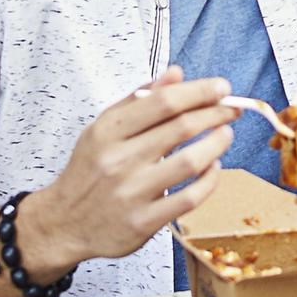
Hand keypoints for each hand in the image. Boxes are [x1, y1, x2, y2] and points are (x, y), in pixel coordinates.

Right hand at [17, 72, 237, 274]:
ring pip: (190, 162)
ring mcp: (131, 193)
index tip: (221, 87)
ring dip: (216, 144)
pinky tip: (213, 167)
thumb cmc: (90, 171)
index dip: (199, 92)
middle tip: (232, 108)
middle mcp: (118, 160)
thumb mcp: (104, 128)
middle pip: (181, 128)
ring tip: (226, 134)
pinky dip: (209, 180)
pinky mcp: (143, 222)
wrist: (64, 223)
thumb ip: (140, 99)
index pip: (162, 102)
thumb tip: (176, 74)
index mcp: (108, 132)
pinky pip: (189, 198)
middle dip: (215, 113)